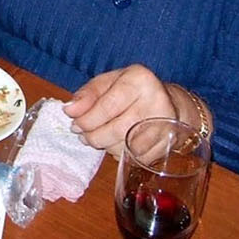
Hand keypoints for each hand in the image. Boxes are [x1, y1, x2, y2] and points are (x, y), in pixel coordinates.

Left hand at [64, 65, 178, 156]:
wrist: (170, 103)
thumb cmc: (132, 91)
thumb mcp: (109, 82)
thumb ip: (88, 94)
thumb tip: (69, 110)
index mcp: (139, 80)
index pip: (107, 106)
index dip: (87, 119)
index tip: (75, 125)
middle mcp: (157, 101)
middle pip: (117, 129)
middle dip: (94, 136)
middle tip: (84, 136)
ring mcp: (165, 125)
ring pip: (127, 147)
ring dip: (106, 146)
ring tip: (99, 139)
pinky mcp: (169, 145)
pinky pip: (138, 158)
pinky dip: (122, 155)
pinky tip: (117, 145)